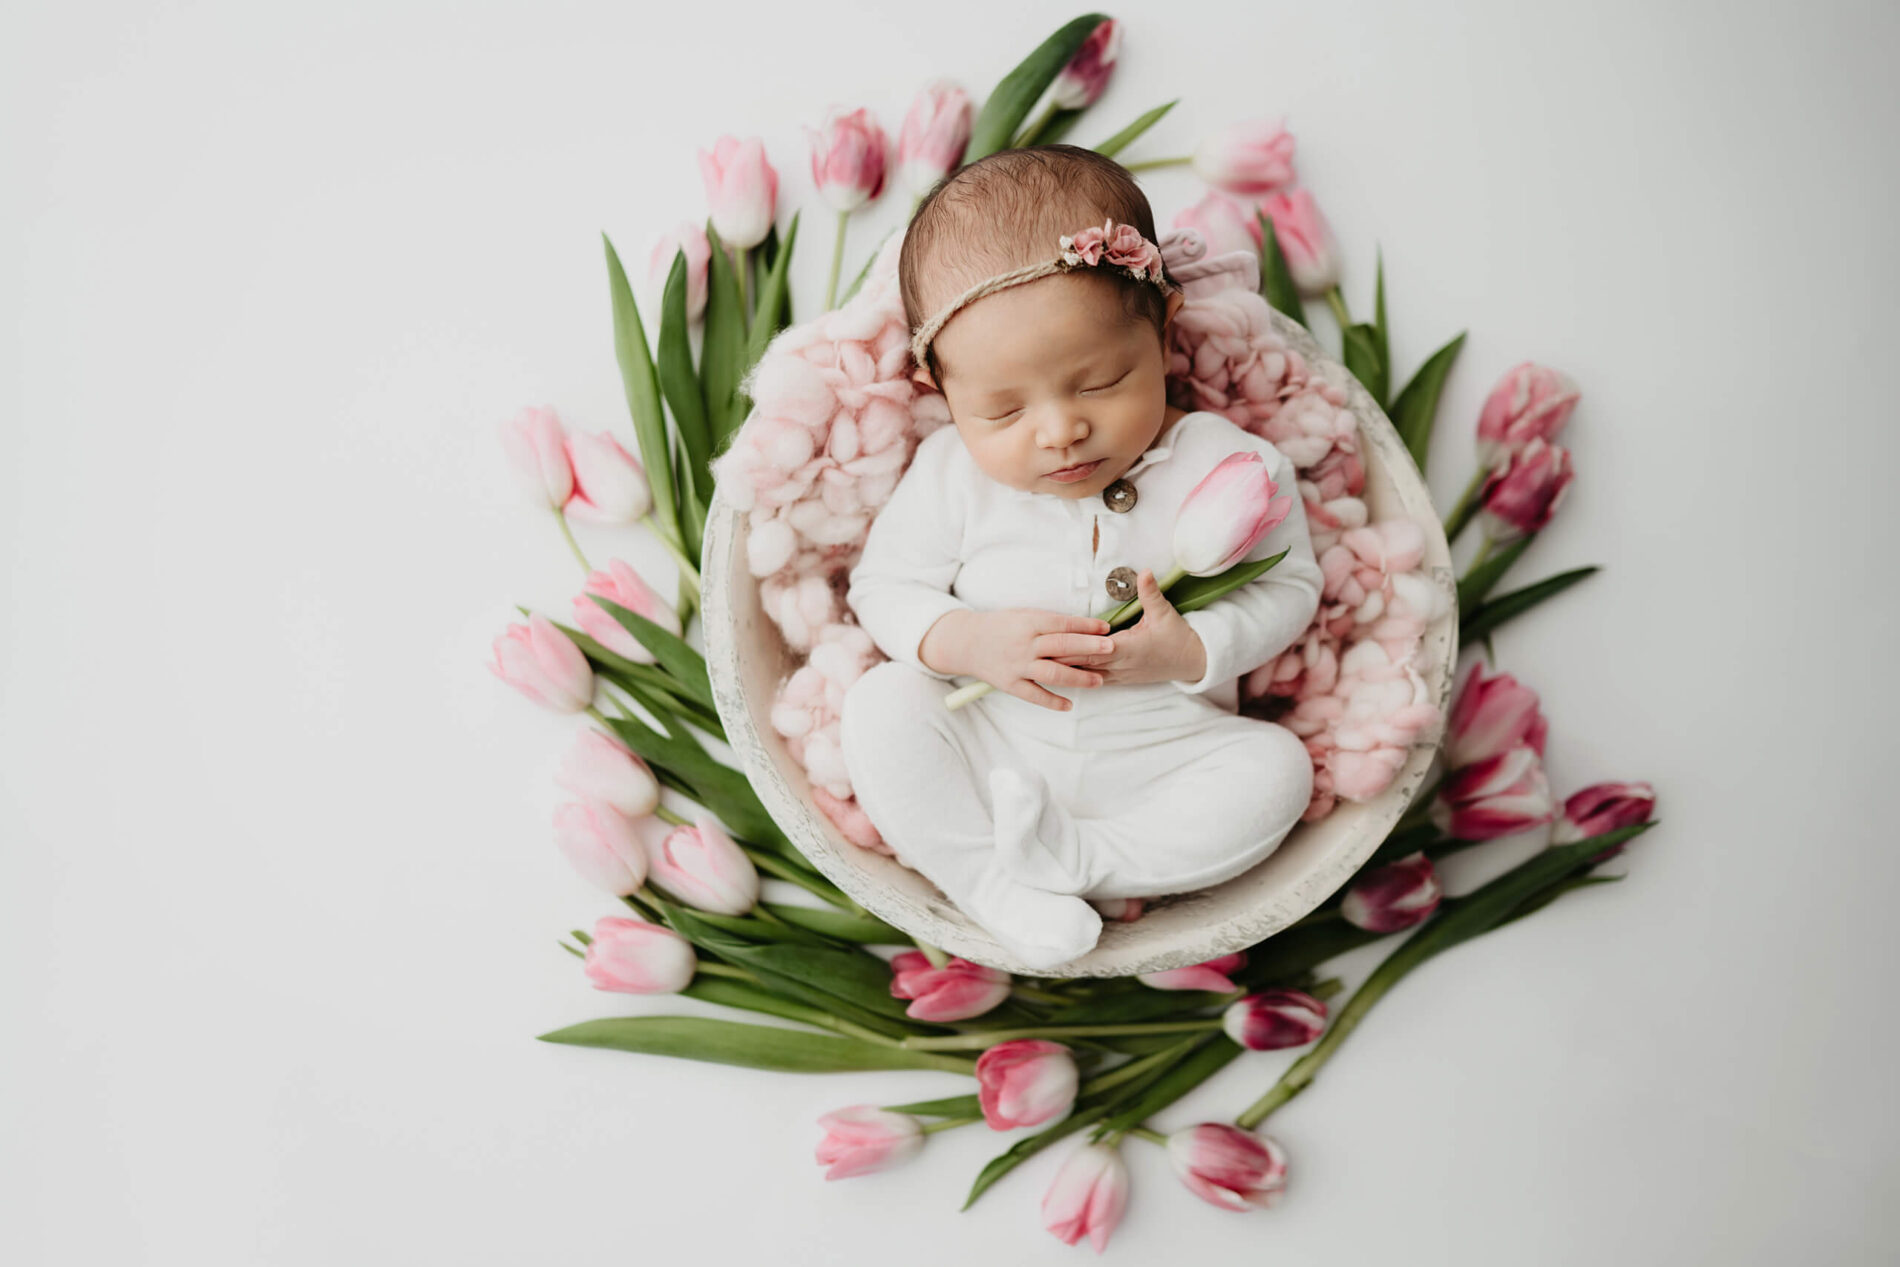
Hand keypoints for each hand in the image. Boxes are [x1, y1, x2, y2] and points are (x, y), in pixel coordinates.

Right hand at [920, 608, 1114, 710]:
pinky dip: (1052, 701)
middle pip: (1061, 646)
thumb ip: (1050, 621)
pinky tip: (1069, 705)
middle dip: (1088, 647)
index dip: (1086, 626)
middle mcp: (1024, 644)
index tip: (1106, 628)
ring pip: (1052, 673)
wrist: (966, 642)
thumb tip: (1083, 626)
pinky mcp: (1010, 684)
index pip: (1062, 623)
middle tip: (1111, 649)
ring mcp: (1017, 666)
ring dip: (1078, 678)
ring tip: (1099, 681)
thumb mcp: (1023, 615)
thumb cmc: (1001, 626)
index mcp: (1029, 623)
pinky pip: (1034, 695)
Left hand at [1054, 570, 1206, 686]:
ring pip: (1085, 674)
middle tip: (1034, 652)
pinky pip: (1093, 679)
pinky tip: (1058, 673)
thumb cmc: (1178, 637)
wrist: (1191, 662)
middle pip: (1084, 663)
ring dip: (1064, 670)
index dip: (1073, 645)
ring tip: (1039, 663)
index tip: (1052, 640)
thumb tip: (1144, 571)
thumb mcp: (1165, 612)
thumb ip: (1150, 592)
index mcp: (1129, 648)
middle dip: (1060, 659)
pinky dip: (1076, 675)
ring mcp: (1119, 675)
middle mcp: (1121, 665)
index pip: (1094, 648)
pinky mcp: (1119, 679)